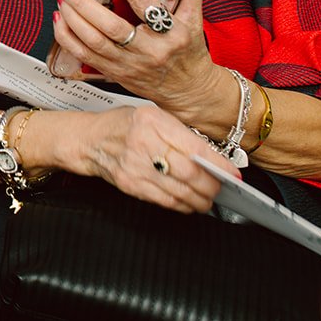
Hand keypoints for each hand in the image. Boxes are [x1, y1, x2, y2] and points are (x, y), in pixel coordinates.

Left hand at [53, 0, 225, 119]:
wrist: (189, 90)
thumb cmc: (189, 52)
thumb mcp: (195, 19)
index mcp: (171, 32)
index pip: (143, 3)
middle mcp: (149, 50)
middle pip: (110, 26)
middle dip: (83, 4)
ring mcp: (129, 64)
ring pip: (93, 42)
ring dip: (72, 19)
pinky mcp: (115, 73)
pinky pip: (84, 56)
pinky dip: (67, 38)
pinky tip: (60, 21)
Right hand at [78, 106, 234, 213]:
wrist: (88, 140)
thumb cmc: (121, 125)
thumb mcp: (150, 116)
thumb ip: (179, 133)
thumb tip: (212, 156)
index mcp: (151, 121)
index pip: (194, 148)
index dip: (218, 165)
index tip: (232, 173)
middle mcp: (142, 143)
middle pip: (190, 173)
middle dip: (212, 185)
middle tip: (220, 187)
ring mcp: (135, 166)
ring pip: (181, 192)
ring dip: (200, 199)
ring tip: (207, 197)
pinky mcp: (130, 185)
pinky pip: (165, 201)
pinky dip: (183, 205)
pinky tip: (188, 201)